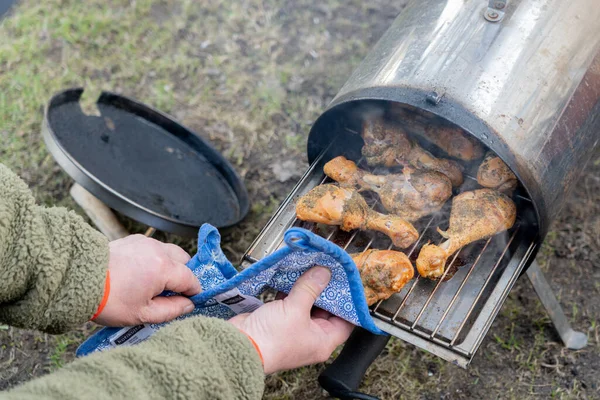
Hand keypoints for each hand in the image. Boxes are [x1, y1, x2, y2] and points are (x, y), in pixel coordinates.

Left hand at [93, 235, 201, 326]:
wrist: (77, 280)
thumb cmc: (109, 300)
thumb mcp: (142, 314)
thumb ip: (171, 310)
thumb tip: (188, 305)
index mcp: (163, 268)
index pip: (190, 279)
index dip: (193, 292)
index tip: (190, 301)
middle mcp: (158, 250)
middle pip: (184, 260)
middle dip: (183, 276)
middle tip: (171, 293)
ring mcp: (145, 242)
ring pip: (169, 252)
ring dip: (169, 266)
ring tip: (155, 284)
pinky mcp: (132, 239)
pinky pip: (153, 247)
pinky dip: (155, 258)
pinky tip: (141, 273)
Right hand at [229, 266, 353, 373]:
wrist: (239, 345)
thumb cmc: (271, 338)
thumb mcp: (296, 309)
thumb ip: (311, 288)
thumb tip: (324, 273)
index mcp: (323, 341)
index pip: (346, 321)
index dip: (348, 302)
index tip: (347, 282)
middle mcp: (311, 337)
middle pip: (326, 311)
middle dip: (325, 290)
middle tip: (328, 269)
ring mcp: (294, 329)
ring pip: (307, 305)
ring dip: (307, 288)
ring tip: (311, 268)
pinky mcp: (279, 321)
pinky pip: (291, 303)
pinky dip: (292, 291)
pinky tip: (292, 277)